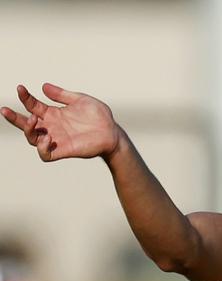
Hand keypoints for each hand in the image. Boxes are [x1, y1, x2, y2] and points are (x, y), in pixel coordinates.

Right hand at [1, 83, 120, 161]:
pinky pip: (45, 155)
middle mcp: (52, 126)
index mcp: (53, 113)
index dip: (25, 97)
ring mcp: (56, 139)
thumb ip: (62, 95)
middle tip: (5, 110)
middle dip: (14, 118)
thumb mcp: (80, 100)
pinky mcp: (63, 150)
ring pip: (32, 139)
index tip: (20, 88)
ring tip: (33, 120)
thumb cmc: (99, 117)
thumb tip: (43, 86)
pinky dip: (41, 148)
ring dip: (28, 130)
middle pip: (26, 124)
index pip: (32, 105)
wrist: (112, 133)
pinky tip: (46, 138)